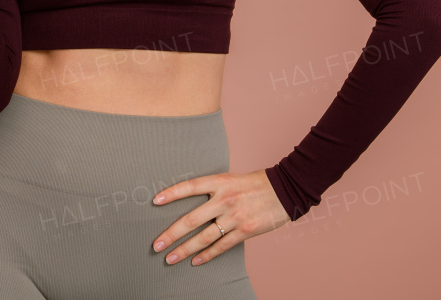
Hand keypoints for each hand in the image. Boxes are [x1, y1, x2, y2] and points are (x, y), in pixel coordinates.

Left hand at [150, 169, 289, 265]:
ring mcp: (234, 217)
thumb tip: (191, 201)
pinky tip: (195, 261)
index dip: (171, 193)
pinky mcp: (245, 231)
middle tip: (156, 245)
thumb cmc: (256, 183)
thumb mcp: (231, 179)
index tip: (155, 201)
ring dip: (185, 250)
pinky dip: (207, 255)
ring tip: (170, 258)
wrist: (285, 190)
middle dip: (171, 234)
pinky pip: (221, 246)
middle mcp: (224, 200)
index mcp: (219, 182)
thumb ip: (213, 189)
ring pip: (203, 237)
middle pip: (191, 219)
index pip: (189, 187)